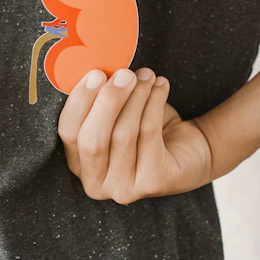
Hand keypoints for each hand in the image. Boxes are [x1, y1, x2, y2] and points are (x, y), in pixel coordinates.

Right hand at [57, 67, 214, 203]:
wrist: (191, 151)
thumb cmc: (144, 128)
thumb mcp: (115, 115)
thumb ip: (99, 100)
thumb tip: (96, 70)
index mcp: (78, 164)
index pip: (69, 133)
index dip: (79, 102)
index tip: (96, 74)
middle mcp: (95, 183)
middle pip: (92, 140)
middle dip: (107, 101)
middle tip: (124, 74)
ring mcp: (123, 189)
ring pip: (123, 134)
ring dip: (136, 97)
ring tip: (146, 75)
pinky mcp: (153, 183)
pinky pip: (148, 135)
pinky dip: (154, 103)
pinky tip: (161, 85)